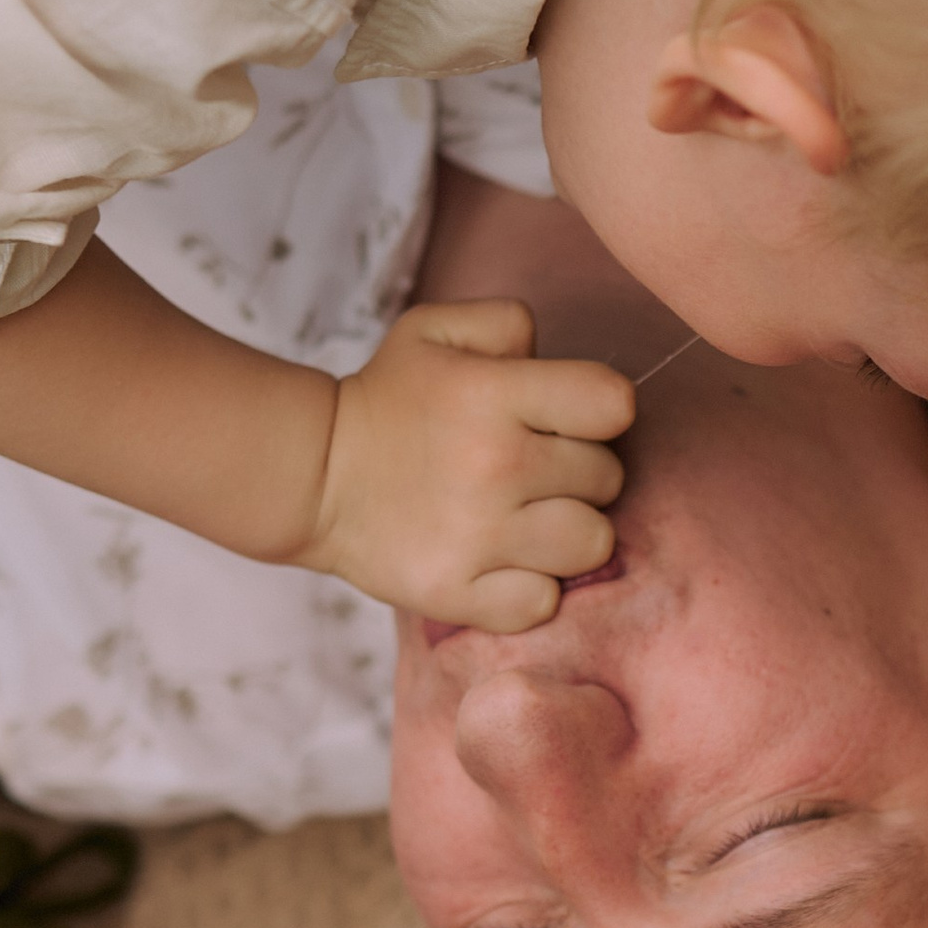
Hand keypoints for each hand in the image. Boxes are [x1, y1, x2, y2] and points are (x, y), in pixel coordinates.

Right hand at [310, 301, 635, 626]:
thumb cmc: (390, 399)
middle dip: (579, 471)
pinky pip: (542, 603)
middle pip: (607, 478)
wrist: (313, 474)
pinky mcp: (454, 593)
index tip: (568, 417)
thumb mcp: (436, 331)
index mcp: (494, 394)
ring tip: (526, 519)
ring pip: (591, 544)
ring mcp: (476, 537)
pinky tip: (502, 563)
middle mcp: (494, 466)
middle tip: (530, 470)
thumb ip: (508, 324)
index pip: (613, 404)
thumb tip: (554, 360)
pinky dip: (529, 589)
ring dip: (568, 533)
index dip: (599, 409)